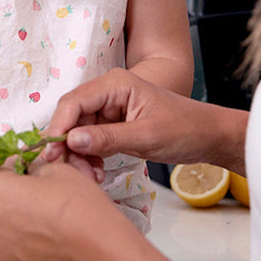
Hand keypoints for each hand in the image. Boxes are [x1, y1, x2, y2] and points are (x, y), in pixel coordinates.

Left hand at [0, 162, 139, 260]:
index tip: (31, 179)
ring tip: (46, 230)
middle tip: (43, 205)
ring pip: (3, 233)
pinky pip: (11, 257)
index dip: (18, 174)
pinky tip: (46, 249)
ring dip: (17, 229)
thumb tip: (31, 176)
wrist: (100, 252)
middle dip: (15, 202)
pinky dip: (24, 253)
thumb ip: (35, 169)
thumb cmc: (80, 210)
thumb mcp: (59, 170)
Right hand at [40, 68, 233, 170]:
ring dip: (78, 155)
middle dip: (68, 146)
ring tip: (91, 176)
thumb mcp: (146, 137)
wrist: (209, 137)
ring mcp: (109, 109)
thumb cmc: (185, 130)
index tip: (50, 154)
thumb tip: (70, 141)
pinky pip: (90, 140)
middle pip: (72, 117)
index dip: (58, 128)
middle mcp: (107, 92)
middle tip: (72, 172)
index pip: (73, 102)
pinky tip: (96, 172)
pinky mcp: (113, 125)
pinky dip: (89, 157)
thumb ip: (107, 139)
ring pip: (78, 132)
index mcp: (115, 84)